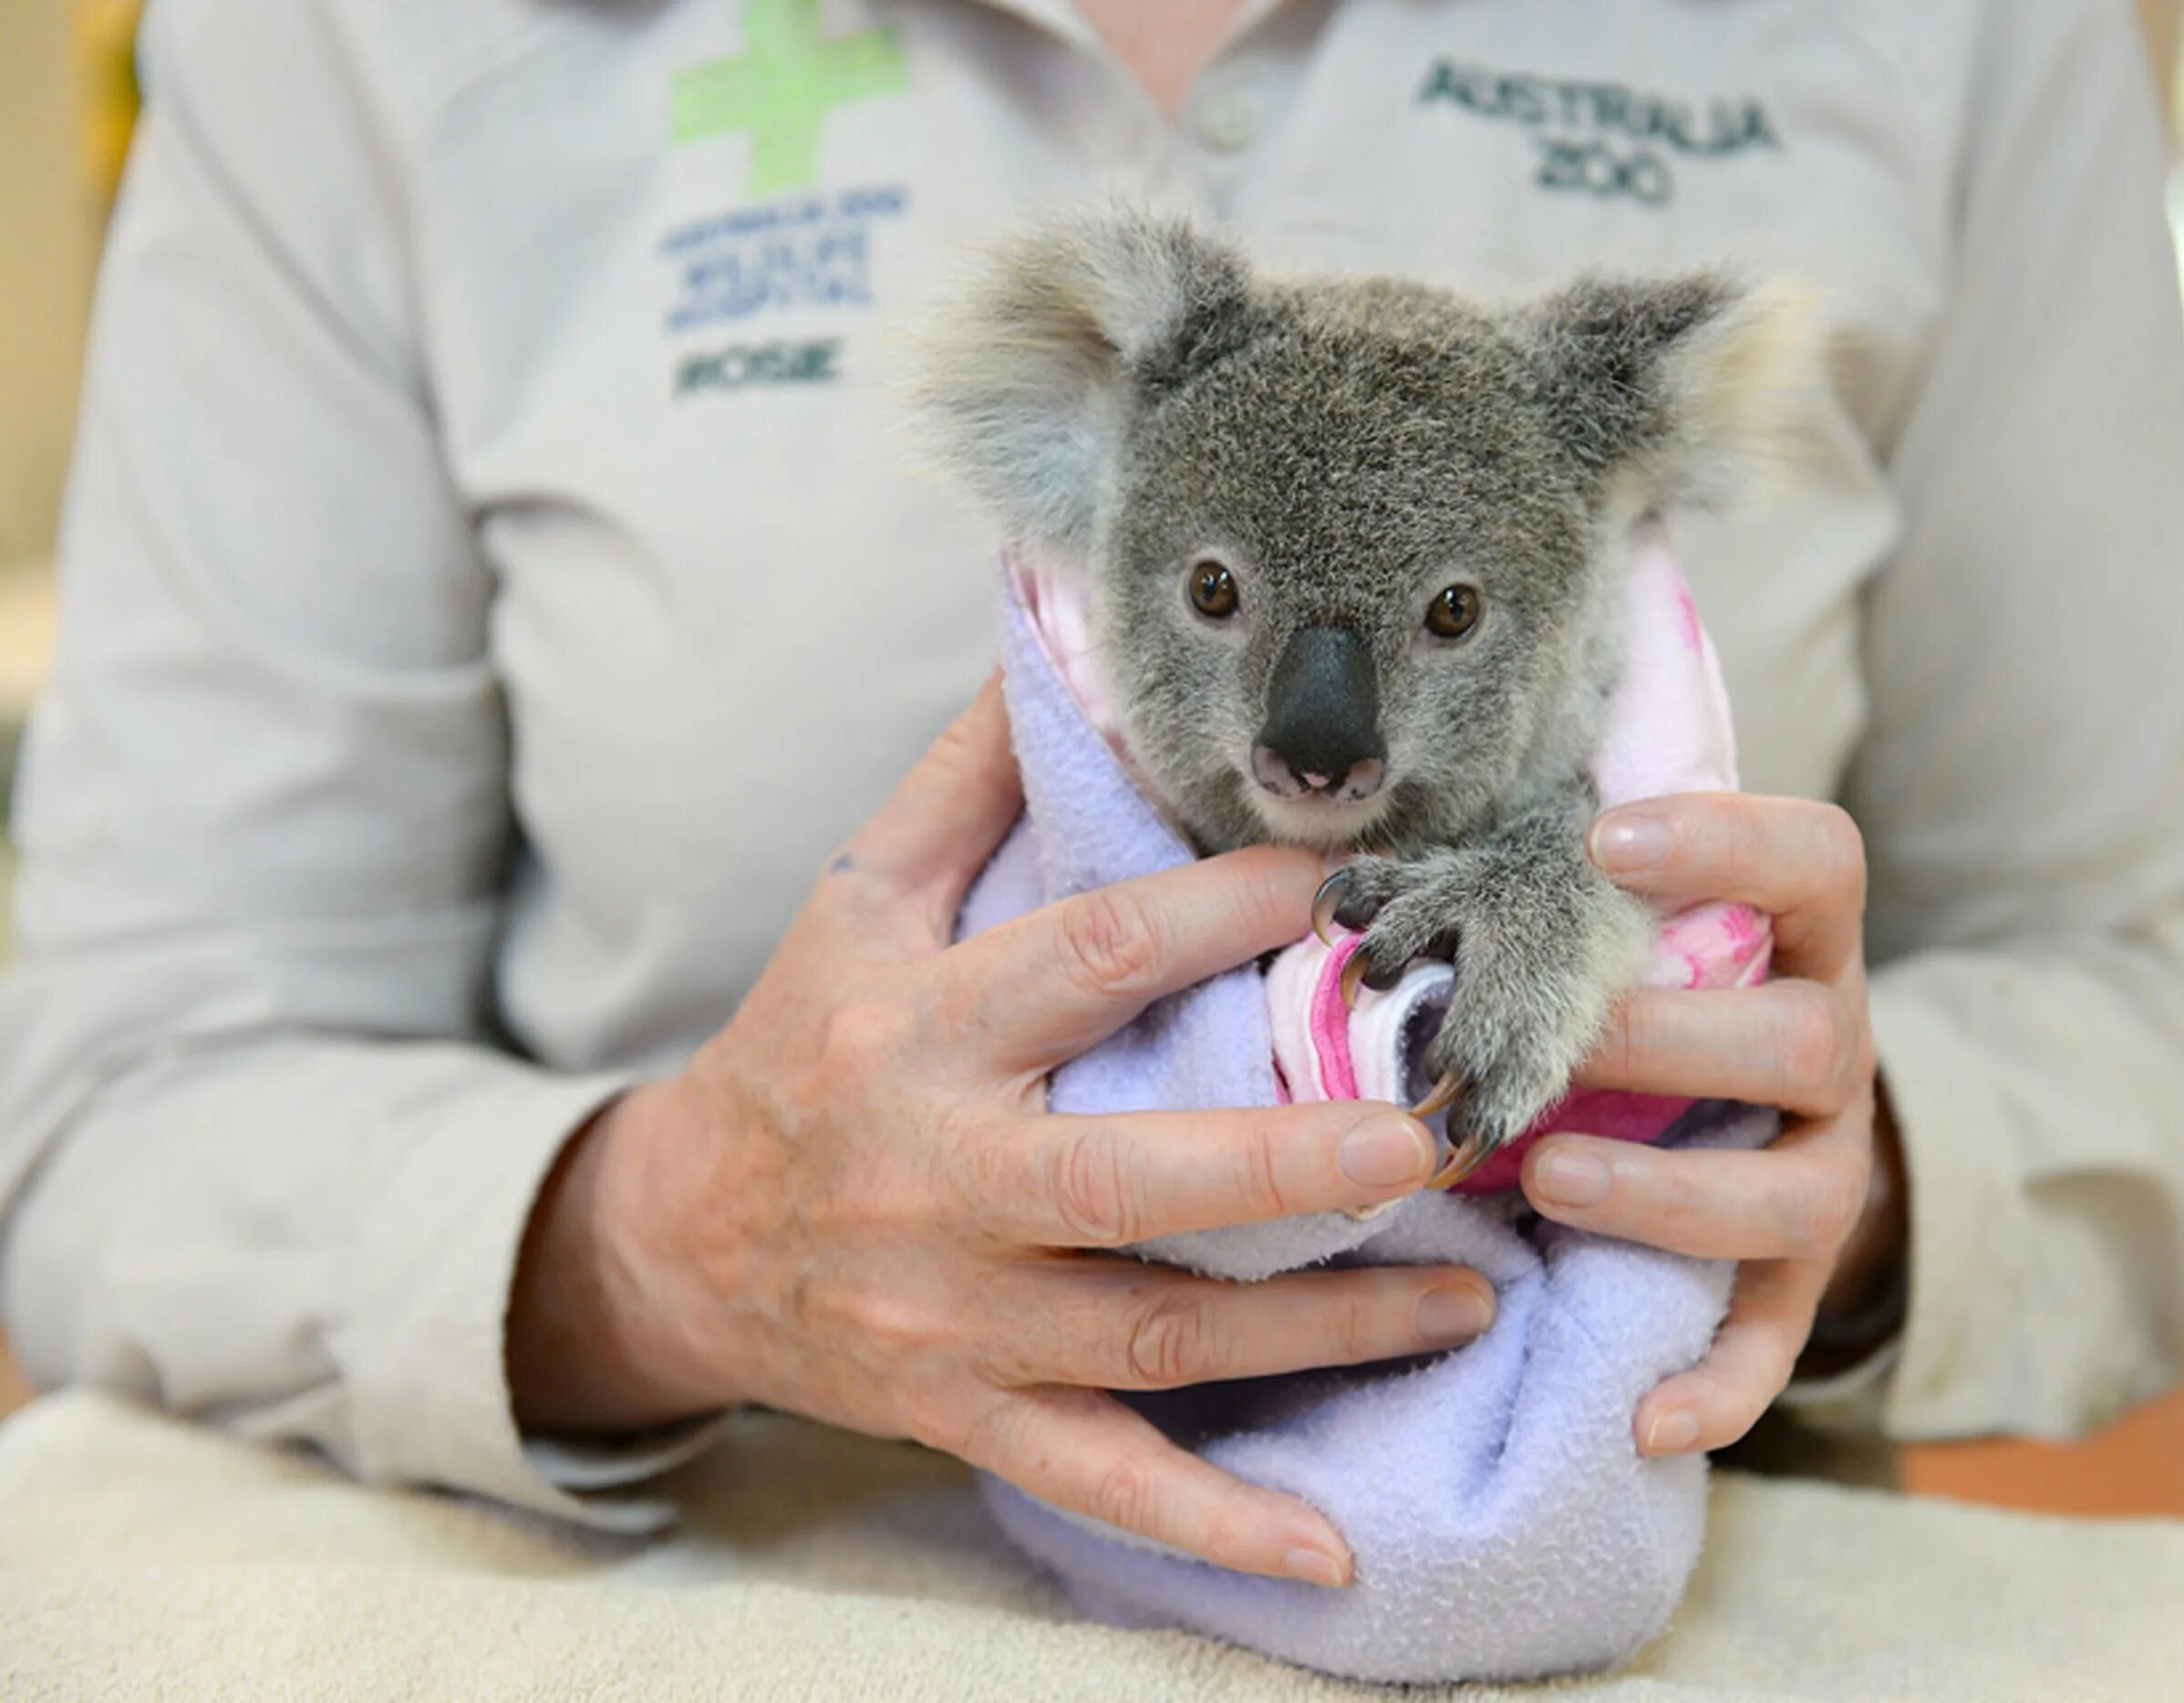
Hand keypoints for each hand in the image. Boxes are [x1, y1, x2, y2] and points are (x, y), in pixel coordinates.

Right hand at [508, 679, 1492, 1584]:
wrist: (681, 1239)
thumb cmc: (804, 1041)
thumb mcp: (858, 897)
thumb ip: (971, 780)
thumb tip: (1062, 633)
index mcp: (915, 1026)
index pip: (1088, 961)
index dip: (1222, 912)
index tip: (1356, 876)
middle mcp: (937, 1179)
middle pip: (1126, 1178)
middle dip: (1286, 1161)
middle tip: (1434, 1129)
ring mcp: (956, 1317)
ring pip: (1151, 1335)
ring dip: (1320, 1330)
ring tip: (1472, 1295)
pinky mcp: (970, 1413)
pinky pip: (1103, 1479)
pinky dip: (1215, 1526)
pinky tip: (1336, 1552)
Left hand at [1518, 793, 1905, 1456]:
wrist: (1744, 1106)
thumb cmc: (1634, 987)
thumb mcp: (1612, 928)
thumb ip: (1537, 891)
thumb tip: (1349, 882)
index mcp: (1799, 940)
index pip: (1818, 860)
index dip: (1729, 842)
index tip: (1602, 838)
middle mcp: (1834, 1052)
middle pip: (1806, 1040)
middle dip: (1671, 1044)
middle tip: (1553, 1046)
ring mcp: (1824, 1170)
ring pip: (1794, 1194)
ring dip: (1670, 1192)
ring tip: (1549, 1180)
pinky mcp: (1795, 1279)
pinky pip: (1775, 1344)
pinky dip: (1718, 1389)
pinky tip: (1641, 1418)